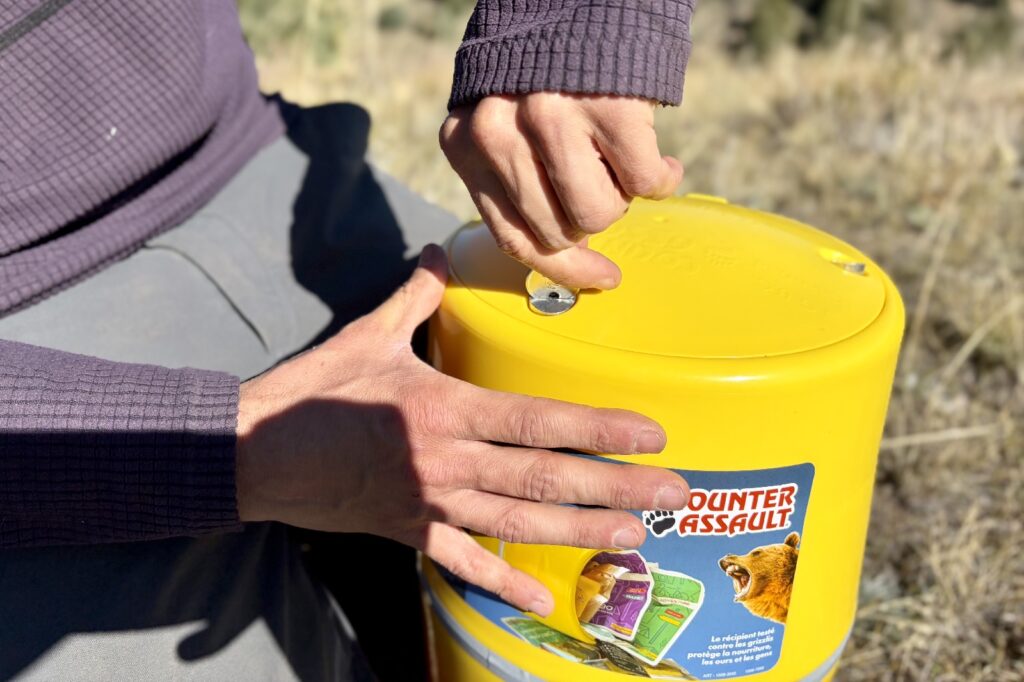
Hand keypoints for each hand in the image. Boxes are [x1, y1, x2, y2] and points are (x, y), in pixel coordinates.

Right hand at [235, 245, 688, 614]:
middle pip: (545, 478)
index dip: (599, 427)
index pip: (538, 420)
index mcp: (444, 406)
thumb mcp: (369, 334)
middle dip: (617, 487)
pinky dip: (502, 583)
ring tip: (637, 536)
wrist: (253, 451)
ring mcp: (431, 502)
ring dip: (582, 531)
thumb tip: (439, 249)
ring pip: (519, 524)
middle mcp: (447, 460)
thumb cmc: (313, 390)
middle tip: (675, 495)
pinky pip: (462, 564)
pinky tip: (543, 600)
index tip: (652, 433)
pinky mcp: (409, 531)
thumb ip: (416, 294)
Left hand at [440, 93, 682, 289]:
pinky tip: (663, 160)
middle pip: (558, 231)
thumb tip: (562, 248)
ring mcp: (552, 121)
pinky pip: (645, 181)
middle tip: (606, 190)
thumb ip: (511, 177)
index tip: (599, 279)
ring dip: (622, 197)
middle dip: (590, 222)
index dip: (560, 269)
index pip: (511, 236)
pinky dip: (661, 178)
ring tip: (627, 166)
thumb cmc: (540, 69)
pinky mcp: (608, 108)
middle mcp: (499, 134)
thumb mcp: (498, 121)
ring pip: (600, 213)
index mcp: (465, 144)